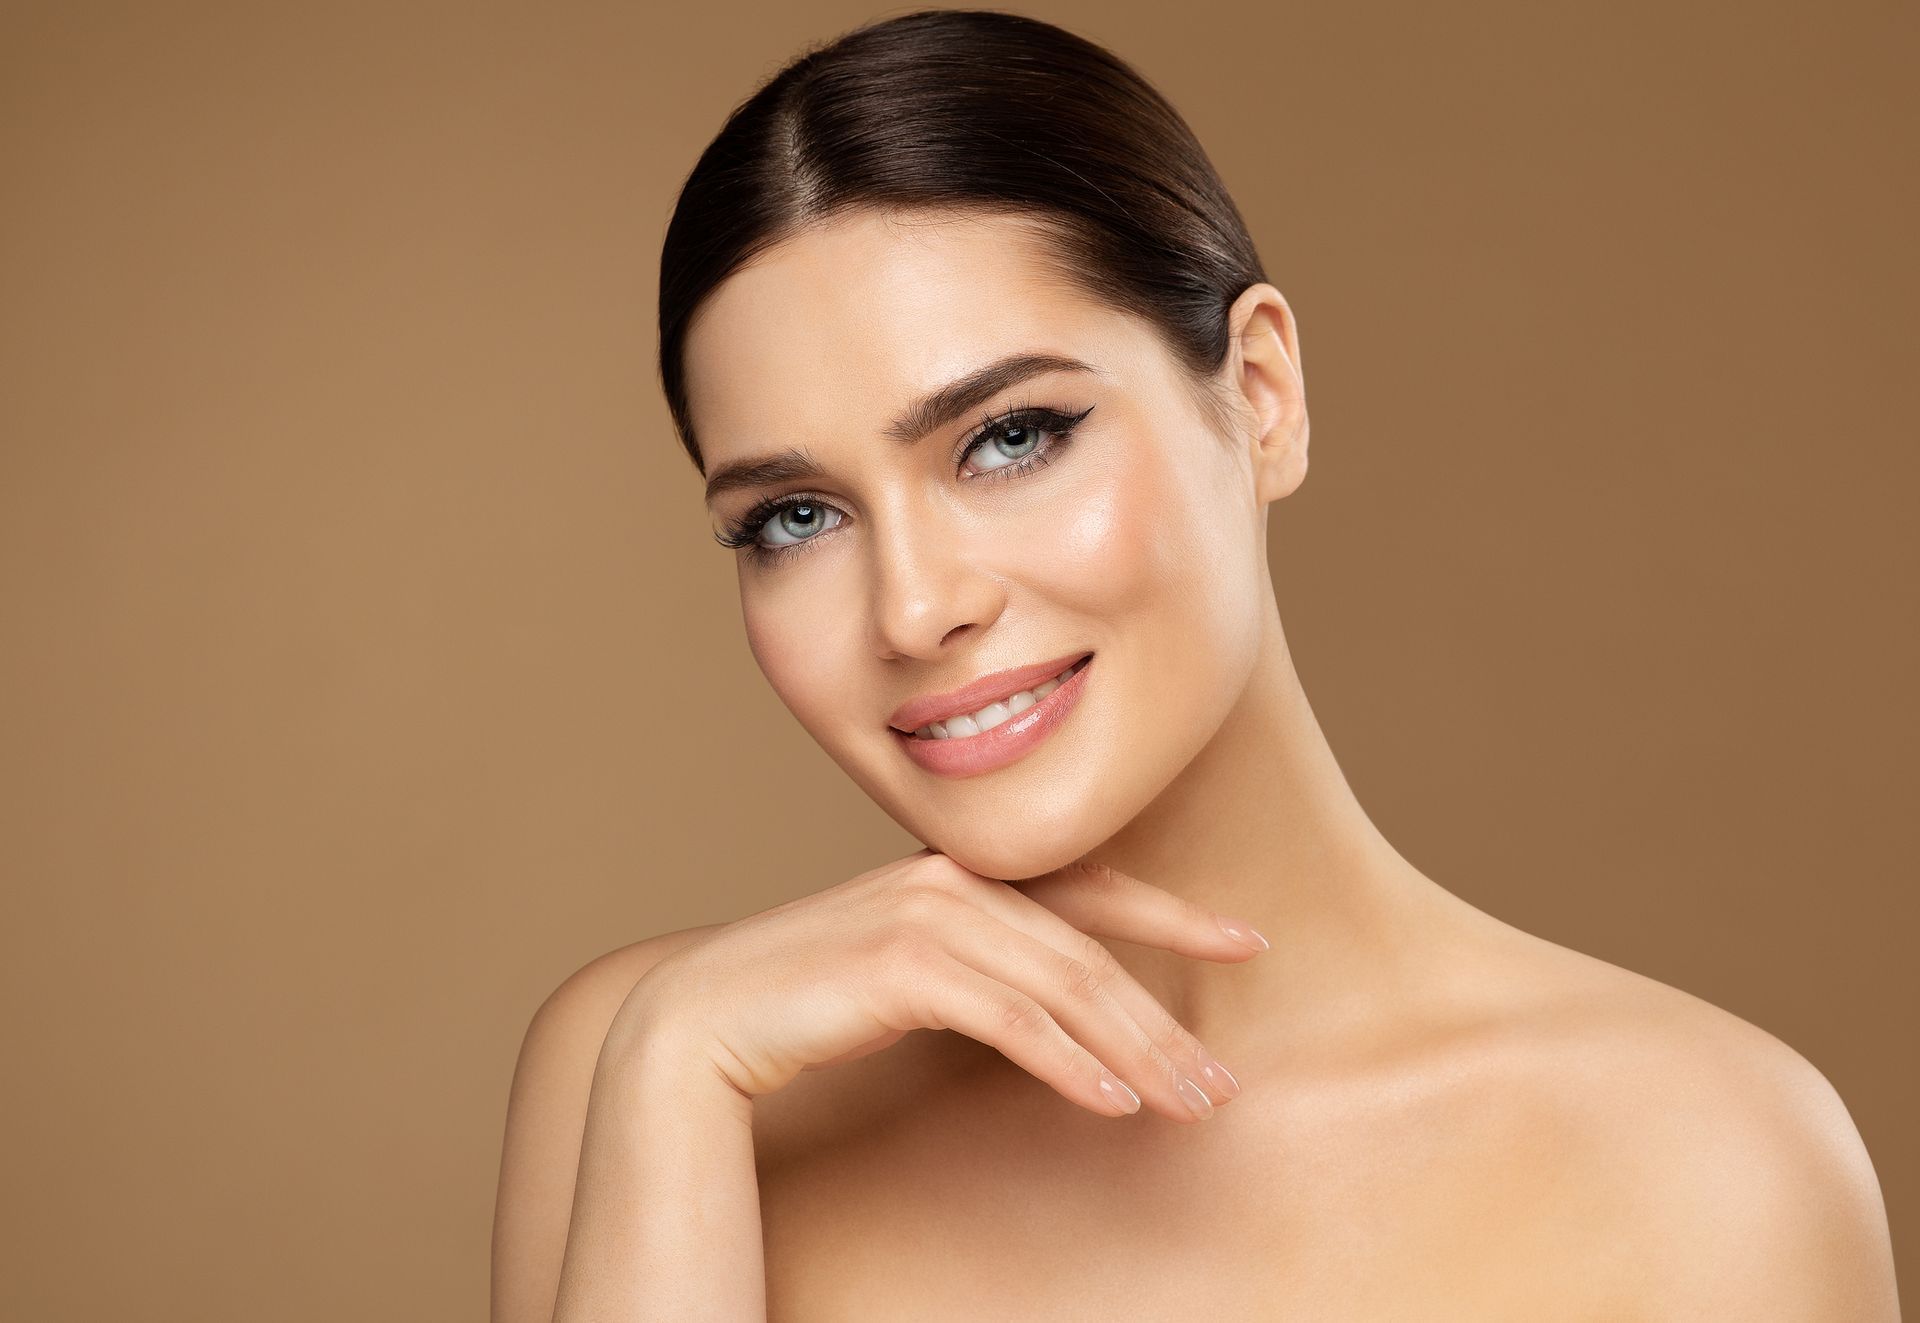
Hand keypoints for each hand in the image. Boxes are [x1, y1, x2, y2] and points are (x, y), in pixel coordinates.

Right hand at [611, 848, 1268, 1121]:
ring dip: (1135, 1050)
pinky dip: (1067, 1062)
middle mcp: (950, 882)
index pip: (1089, 891)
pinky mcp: (899, 965)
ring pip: (1063, 985)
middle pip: (1088, 953)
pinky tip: (1110, 1104)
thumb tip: (1057, 1010)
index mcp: (957, 876)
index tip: (1245, 939)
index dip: (1172, 915)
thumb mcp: (908, 974)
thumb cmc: (805, 1004)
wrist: (698, 1019)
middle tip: (1224, 1081)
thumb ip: (977, 968)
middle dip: (1165, 1019)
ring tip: (1190, 1103)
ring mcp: (925, 915)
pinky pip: (1009, 1020)